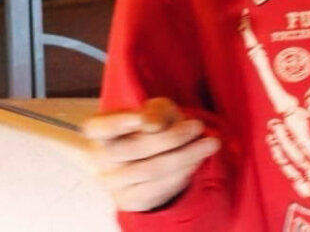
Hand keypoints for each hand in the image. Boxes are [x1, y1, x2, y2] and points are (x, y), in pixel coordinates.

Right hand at [83, 98, 220, 211]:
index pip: (100, 128)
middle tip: (198, 126)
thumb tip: (150, 125)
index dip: (117, 124)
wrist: (156, 154)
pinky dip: (182, 173)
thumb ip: (155, 111)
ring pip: (151, 170)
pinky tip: (197, 160)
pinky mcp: (131, 201)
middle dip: (171, 137)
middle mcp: (100, 159)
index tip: (141, 118)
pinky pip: (159, 188)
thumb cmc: (154, 124)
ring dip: (185, 155)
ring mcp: (113, 183)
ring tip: (209, 143)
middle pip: (135, 149)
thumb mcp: (157, 109)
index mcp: (99, 131)